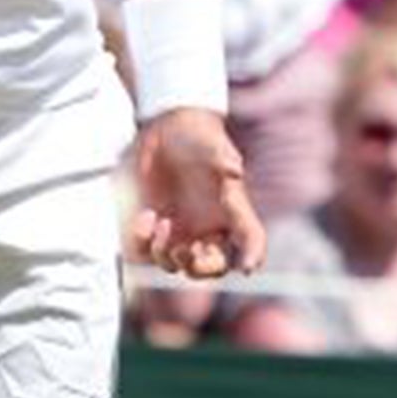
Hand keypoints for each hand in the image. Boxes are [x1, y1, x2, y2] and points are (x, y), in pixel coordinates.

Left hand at [130, 108, 264, 279]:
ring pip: (177, 265)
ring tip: (161, 223)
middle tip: (188, 254)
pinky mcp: (152, 227)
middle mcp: (208, 227)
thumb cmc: (198, 136)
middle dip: (202, 269)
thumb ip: (221, 156)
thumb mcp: (211, 143)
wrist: (166, 127)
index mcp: (232, 211)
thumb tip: (234, 169)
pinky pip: (145, 250)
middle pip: (213, 267)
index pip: (251, 240)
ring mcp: (180, 231)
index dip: (253, 256)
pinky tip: (145, 216)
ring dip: (167, 255)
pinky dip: (143, 242)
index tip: (246, 268)